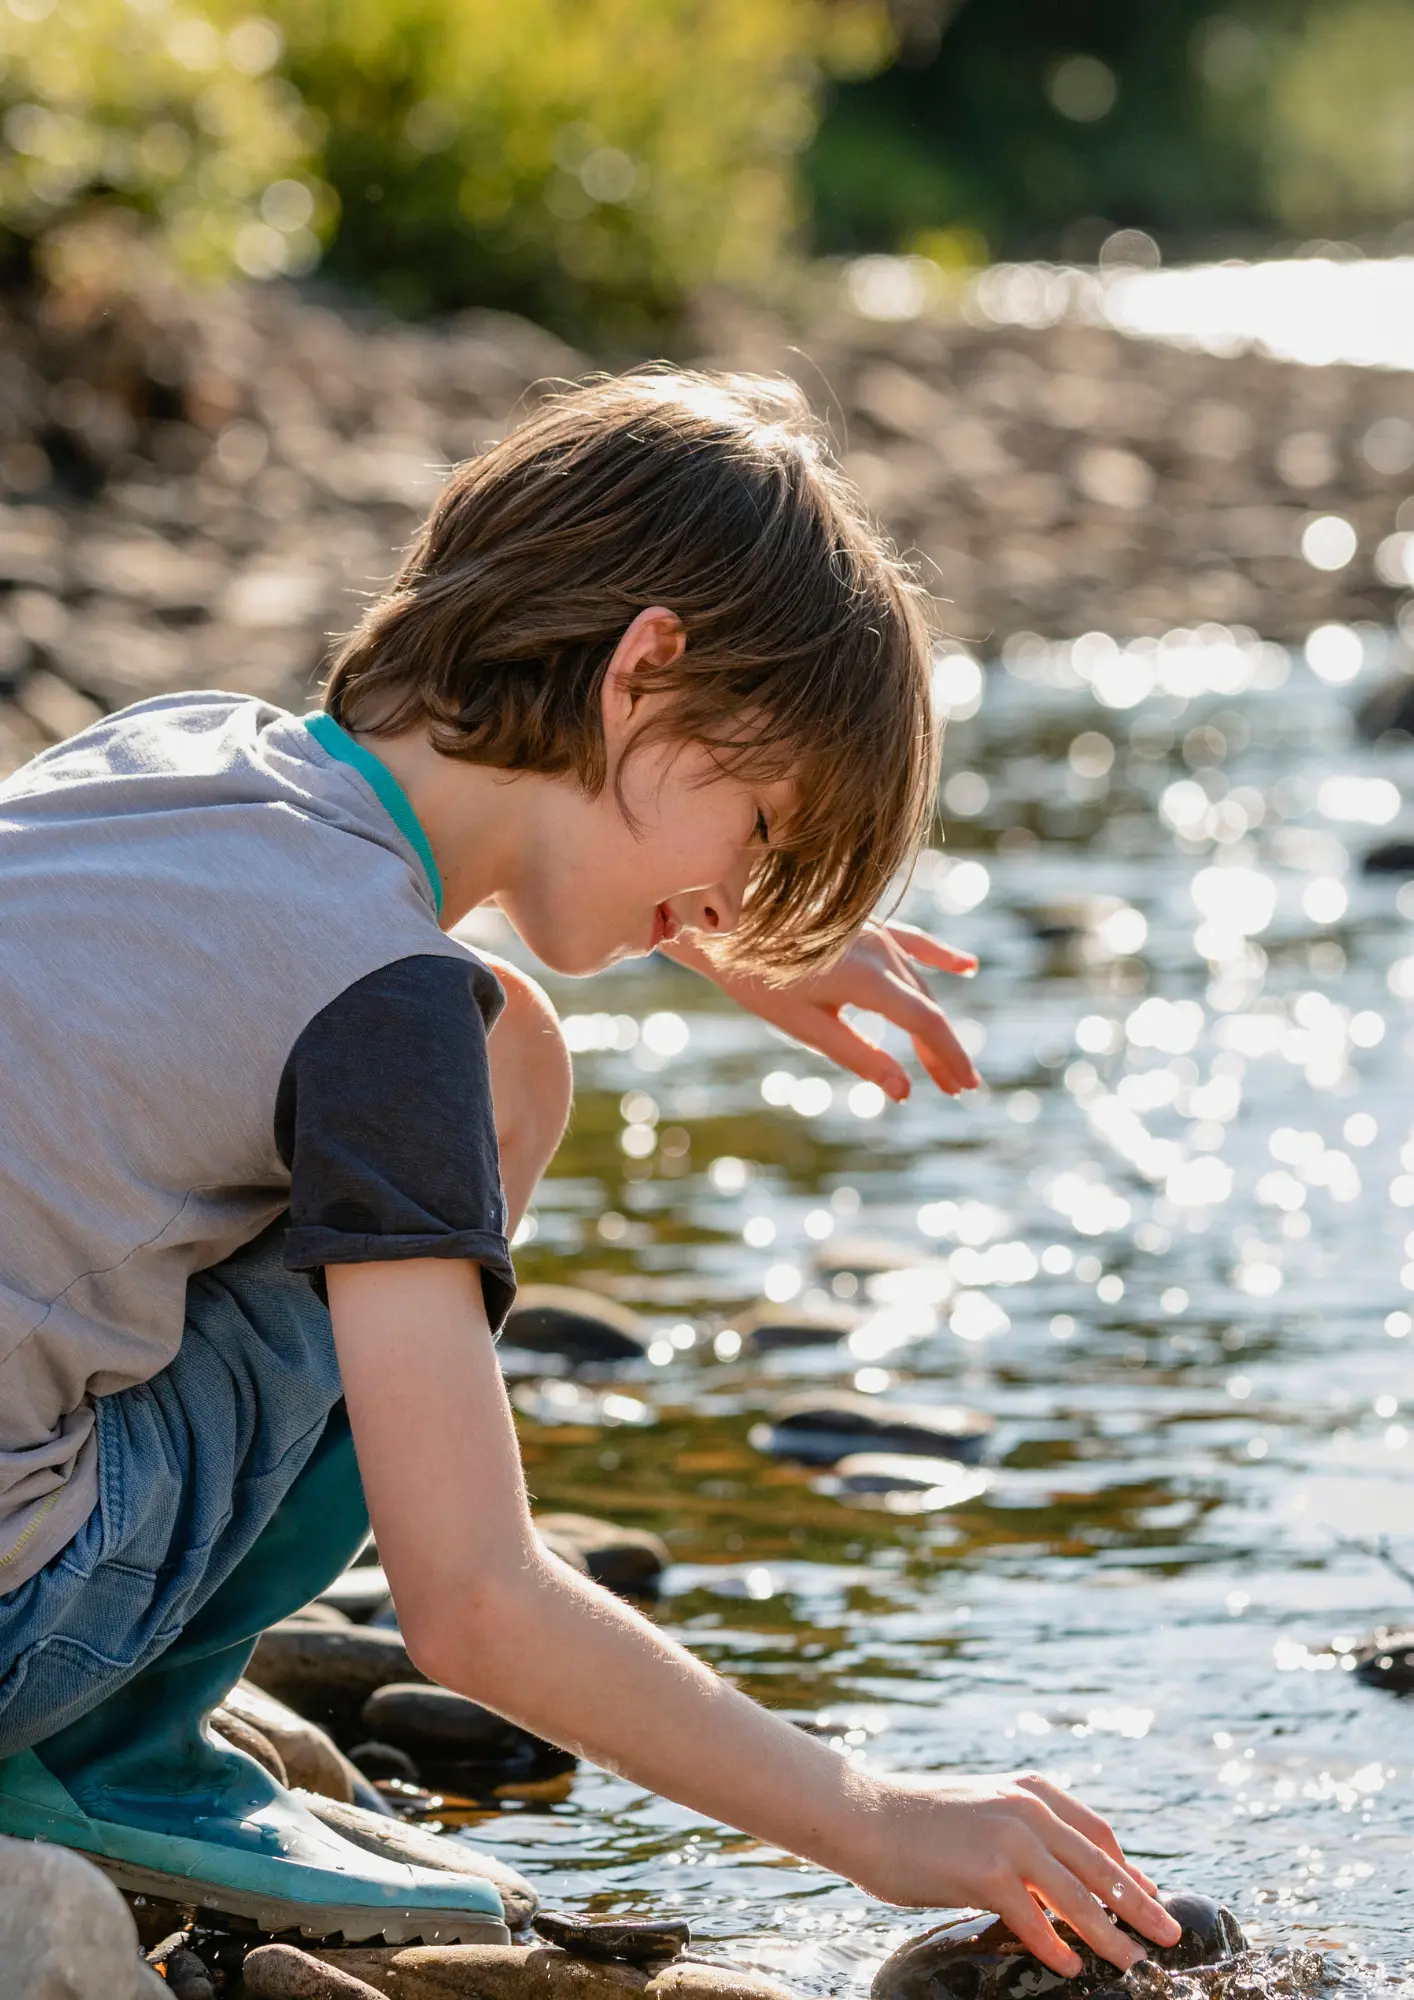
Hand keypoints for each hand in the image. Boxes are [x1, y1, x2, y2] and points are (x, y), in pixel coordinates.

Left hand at [666, 921, 980, 1099]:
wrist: (728, 925)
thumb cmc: (757, 978)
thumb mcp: (806, 1026)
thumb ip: (859, 1055)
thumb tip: (904, 1090)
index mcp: (867, 977)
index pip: (925, 1022)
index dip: (948, 1055)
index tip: (965, 1086)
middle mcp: (880, 951)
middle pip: (924, 1006)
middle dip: (941, 1050)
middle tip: (955, 1089)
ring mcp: (875, 933)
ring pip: (916, 983)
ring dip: (933, 1021)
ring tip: (941, 1062)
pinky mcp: (864, 925)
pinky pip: (911, 942)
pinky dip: (938, 957)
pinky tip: (967, 967)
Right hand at [847, 1770, 1179, 1976]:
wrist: (865, 1813)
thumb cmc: (919, 1820)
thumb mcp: (984, 1812)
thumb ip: (1025, 1836)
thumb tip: (1061, 1881)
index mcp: (1031, 1791)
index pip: (1098, 1833)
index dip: (1129, 1870)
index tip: (1151, 1896)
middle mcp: (1027, 1809)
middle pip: (1100, 1866)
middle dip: (1139, 1904)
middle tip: (1169, 1934)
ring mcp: (1008, 1839)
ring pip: (1076, 1897)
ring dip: (1110, 1935)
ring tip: (1133, 1962)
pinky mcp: (985, 1872)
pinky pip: (1034, 1920)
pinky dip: (1055, 1947)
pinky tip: (1069, 1966)